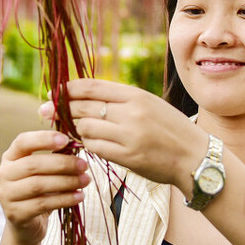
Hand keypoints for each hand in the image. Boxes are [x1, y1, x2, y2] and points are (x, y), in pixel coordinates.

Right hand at [0, 130, 88, 244]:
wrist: (27, 224)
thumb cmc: (38, 192)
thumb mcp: (43, 171)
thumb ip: (54, 157)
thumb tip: (77, 145)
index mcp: (10, 157)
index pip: (22, 142)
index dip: (44, 139)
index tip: (66, 140)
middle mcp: (4, 174)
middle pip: (33, 164)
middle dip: (62, 164)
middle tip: (83, 165)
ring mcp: (6, 195)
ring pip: (38, 185)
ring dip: (66, 182)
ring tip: (85, 180)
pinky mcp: (15, 214)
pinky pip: (42, 204)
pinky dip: (64, 199)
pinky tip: (79, 196)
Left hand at [47, 78, 204, 191]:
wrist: (195, 157)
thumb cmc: (170, 129)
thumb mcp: (149, 104)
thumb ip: (120, 100)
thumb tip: (83, 96)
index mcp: (135, 95)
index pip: (91, 87)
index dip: (67, 90)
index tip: (53, 93)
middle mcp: (131, 113)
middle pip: (83, 107)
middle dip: (61, 110)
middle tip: (48, 112)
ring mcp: (130, 136)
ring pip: (85, 129)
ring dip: (75, 130)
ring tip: (73, 131)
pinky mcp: (128, 158)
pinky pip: (95, 148)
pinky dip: (88, 146)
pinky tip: (89, 144)